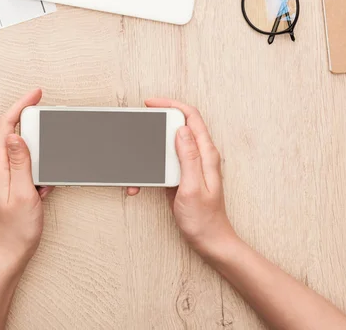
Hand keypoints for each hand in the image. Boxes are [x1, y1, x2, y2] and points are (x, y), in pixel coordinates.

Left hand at [0, 89, 53, 266]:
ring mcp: (6, 174)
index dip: (21, 105)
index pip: (6, 125)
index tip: (36, 94)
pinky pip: (29, 167)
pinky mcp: (14, 183)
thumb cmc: (16, 228)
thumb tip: (17, 134)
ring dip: (40, 154)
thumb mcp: (23, 192)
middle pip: (14, 132)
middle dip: (33, 126)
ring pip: (24, 150)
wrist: (11, 251)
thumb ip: (21, 162)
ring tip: (45, 175)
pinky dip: (41, 171)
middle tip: (50, 125)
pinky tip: (44, 187)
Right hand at [128, 99, 235, 257]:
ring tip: (136, 162)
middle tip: (139, 129)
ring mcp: (190, 166)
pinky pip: (163, 165)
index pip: (191, 117)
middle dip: (155, 126)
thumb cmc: (204, 219)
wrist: (209, 240)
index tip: (151, 104)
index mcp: (206, 154)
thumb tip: (181, 129)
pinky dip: (149, 170)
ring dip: (148, 152)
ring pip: (166, 146)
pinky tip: (140, 183)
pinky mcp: (181, 176)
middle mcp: (200, 156)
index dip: (171, 105)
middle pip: (177, 127)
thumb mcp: (193, 186)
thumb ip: (189, 157)